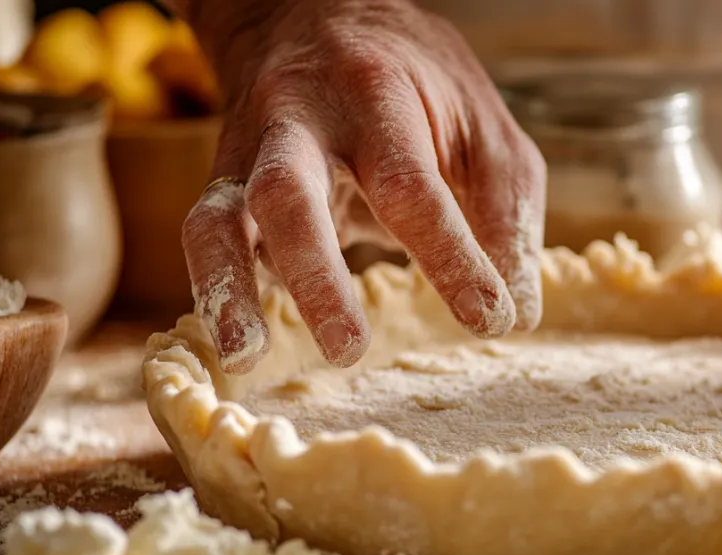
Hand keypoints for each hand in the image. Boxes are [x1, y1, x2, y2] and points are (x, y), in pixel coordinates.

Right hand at [173, 0, 545, 373]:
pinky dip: (215, 291)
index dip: (452, 256)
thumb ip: (506, 216)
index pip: (411, 185)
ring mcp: (250, 155)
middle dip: (316, 276)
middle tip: (350, 349)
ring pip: (219, 217)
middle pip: (290, 194)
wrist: (310, 15)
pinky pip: (206, 238)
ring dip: (228, 289)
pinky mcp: (225, 186)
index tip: (491, 319)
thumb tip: (516, 313)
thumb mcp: (483, 130)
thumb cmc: (416, 86)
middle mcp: (300, 123)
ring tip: (247, 354)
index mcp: (378, 99)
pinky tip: (235, 344)